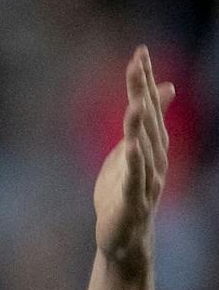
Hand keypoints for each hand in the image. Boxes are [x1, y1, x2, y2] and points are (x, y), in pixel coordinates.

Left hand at [93, 46, 174, 262]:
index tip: (139, 51)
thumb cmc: (125, 192)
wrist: (124, 238)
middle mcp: (155, 158)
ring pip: (144, 148)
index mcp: (151, 144)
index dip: (144, 79)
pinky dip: (133, 163)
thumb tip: (165, 88)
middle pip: (147, 120)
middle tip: (137, 63)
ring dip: (140, 125)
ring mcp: (146, 179)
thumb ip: (148, 120)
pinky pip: (135, 180)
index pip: (149, 105)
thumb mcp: (134, 150)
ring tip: (135, 101)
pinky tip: (130, 146)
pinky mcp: (133, 201)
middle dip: (142, 91)